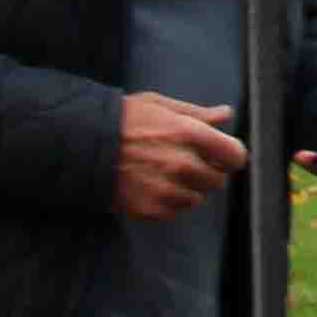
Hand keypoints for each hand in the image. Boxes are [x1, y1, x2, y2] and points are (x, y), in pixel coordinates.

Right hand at [113, 94, 245, 220]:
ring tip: (164, 174)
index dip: (230, 155)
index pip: (235, 155)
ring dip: (188, 189)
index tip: (222, 155)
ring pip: (197, 198)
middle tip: (186, 162)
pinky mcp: (151, 209)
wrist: (80, 146)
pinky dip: (169, 203)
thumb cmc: (121, 120)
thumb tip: (226, 115)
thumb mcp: (159, 105)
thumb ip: (197, 114)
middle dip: (208, 172)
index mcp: (189, 134)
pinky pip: (175, 211)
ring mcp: (167, 190)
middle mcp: (183, 164)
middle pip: (218, 180)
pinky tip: (151, 186)